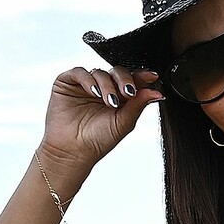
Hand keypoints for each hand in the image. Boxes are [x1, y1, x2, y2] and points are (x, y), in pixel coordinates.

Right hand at [39, 63, 164, 172]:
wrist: (73, 151)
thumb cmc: (97, 141)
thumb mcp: (123, 123)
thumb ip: (138, 105)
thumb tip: (156, 92)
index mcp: (118, 97)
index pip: (131, 81)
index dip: (142, 76)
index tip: (152, 76)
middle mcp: (103, 88)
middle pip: (117, 72)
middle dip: (125, 80)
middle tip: (129, 92)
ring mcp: (86, 84)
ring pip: (100, 72)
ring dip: (107, 85)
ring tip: (110, 102)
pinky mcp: (68, 82)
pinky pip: (80, 72)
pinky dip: (89, 80)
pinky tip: (94, 92)